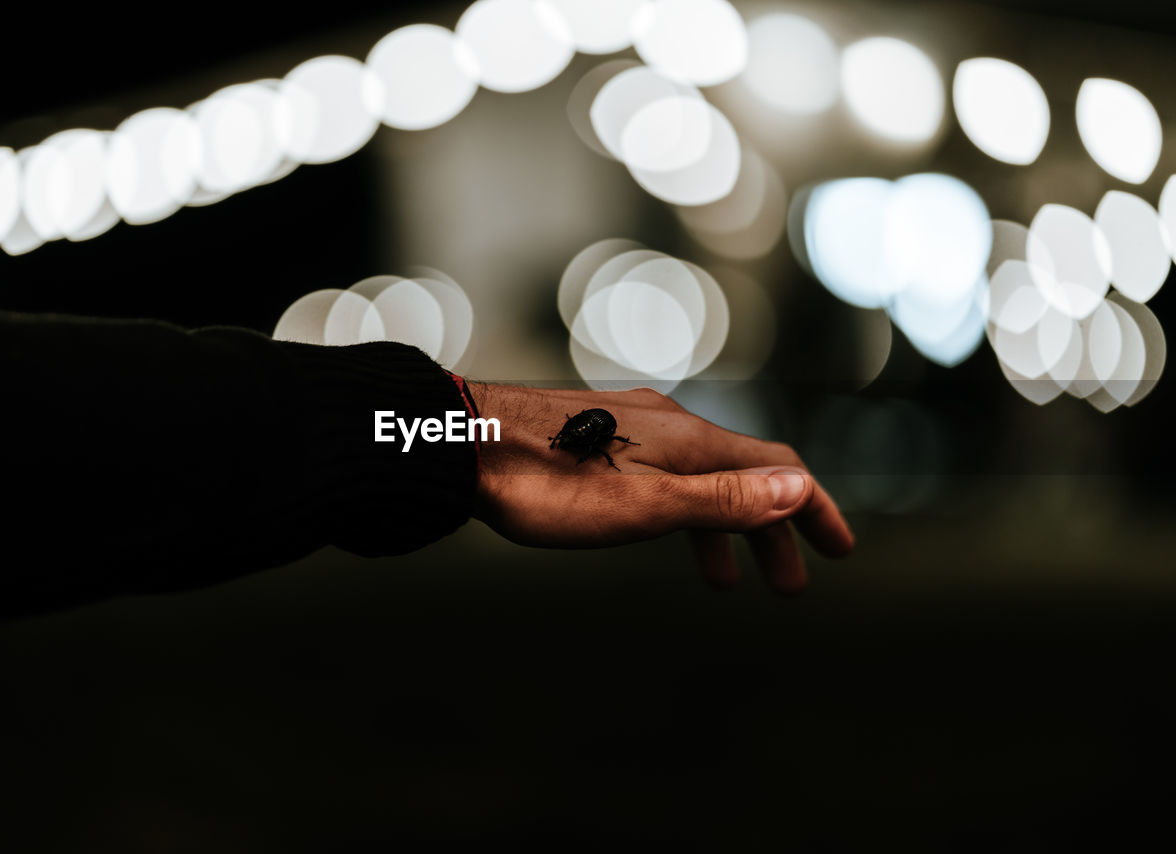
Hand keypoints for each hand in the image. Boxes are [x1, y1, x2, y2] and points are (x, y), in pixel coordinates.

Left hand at [469, 384, 853, 592]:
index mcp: (691, 440)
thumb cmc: (547, 483)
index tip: (839, 551)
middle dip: (774, 530)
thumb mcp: (644, 505)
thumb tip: (798, 490)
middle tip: (791, 584)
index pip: (778, 471)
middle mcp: (669, 425)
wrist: (462, 443)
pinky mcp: (598, 436)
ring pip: (699, 479)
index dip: (814, 510)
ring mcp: (632, 428)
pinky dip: (681, 513)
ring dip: (724, 529)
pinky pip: (661, 476)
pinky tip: (660, 533)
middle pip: (744, 476)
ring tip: (727, 583)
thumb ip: (721, 499)